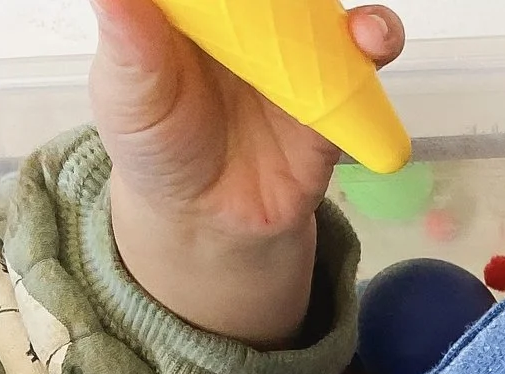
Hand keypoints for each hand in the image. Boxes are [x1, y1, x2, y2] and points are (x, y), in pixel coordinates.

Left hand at [88, 0, 404, 344]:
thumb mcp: (128, 95)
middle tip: (295, 1)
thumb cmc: (158, 146)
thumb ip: (128, 43)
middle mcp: (252, 23)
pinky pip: (361, 64)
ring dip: (355, 13)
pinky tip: (373, 42)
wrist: (211, 219)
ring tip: (361, 27)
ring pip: (330, 14)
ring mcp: (297, 56)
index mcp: (200, 10)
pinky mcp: (334, 95)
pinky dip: (376, 44)